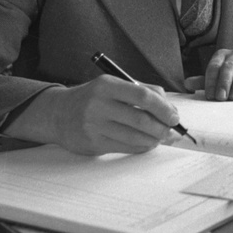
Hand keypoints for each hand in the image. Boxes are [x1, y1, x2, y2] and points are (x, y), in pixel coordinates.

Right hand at [5, 77, 180, 154]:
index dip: (163, 108)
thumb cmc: (94, 99)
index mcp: (107, 85)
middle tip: (171, 131)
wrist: (58, 114)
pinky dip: (141, 147)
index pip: (143, 96)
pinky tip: (146, 144)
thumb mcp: (114, 86)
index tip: (174, 116)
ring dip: (153, 139)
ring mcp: (94, 125)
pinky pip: (125, 147)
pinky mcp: (93, 143)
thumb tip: (170, 109)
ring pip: (135, 136)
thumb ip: (143, 91)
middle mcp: (99, 104)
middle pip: (141, 119)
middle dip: (162, 127)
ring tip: (160, 137)